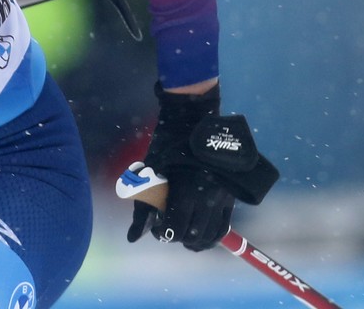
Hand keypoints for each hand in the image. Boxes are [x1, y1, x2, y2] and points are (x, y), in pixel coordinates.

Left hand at [127, 83, 278, 250]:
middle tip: (168, 230)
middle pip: (195, 235)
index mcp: (186, 192)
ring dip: (198, 241)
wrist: (194, 122)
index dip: (164, 233)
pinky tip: (201, 231)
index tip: (157, 229)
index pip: (176, 228)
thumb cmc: (166, 146)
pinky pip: (224, 225)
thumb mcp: (149, 174)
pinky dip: (213, 234)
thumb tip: (132, 237)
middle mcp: (208, 198)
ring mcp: (223, 197)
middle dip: (179, 237)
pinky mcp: (231, 196)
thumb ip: (142, 207)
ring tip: (185, 235)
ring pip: (213, 235)